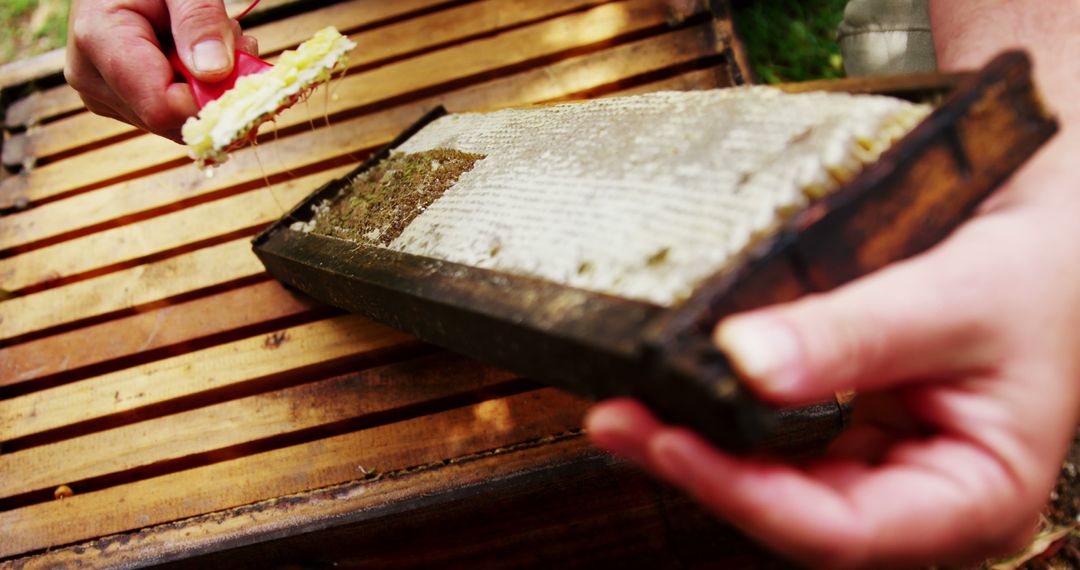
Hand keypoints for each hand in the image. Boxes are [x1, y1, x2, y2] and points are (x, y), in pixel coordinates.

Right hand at [64, 0, 258, 141]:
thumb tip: (215, 72)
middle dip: (216, 88)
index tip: (242, 64)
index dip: (210, 98)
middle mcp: (95, 80)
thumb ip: (199, 20)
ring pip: (180, 123)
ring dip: (211, 88)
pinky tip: (199, 58)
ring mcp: (107, 98)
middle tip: (232, 40)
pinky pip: (175, 117)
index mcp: (99, 41)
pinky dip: (200, 92)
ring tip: (213, 40)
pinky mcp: (124, 106)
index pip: (161, 106)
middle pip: (174, 119)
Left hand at [586, 129, 1079, 567]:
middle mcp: (923, 497)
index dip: (745, 496)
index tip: (671, 442)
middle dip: (703, 474)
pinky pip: (781, 442)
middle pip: (794, 514)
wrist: (1062, 229)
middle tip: (621, 422)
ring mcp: (886, 466)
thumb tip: (743, 361)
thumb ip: (854, 335)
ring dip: (701, 451)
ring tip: (625, 412)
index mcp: (973, 498)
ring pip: (778, 483)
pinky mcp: (857, 429)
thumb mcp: (956, 298)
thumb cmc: (1042, 270)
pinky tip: (676, 398)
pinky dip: (725, 420)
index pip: (841, 531)